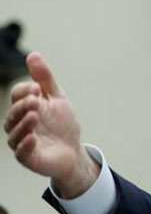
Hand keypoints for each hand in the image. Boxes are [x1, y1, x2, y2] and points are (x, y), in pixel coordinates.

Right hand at [3, 52, 97, 197]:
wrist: (74, 152)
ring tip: (35, 115)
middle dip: (22, 105)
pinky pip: (22, 153)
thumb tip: (33, 55)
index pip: (17, 96)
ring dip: (23, 123)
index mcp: (24, 108)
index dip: (25, 91)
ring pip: (15, 132)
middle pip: (13, 113)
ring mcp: (22, 141)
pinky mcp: (29, 158)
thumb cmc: (62, 125)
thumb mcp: (57, 99)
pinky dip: (25, 145)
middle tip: (35, 100)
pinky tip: (33, 138)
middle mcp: (18, 124)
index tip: (37, 88)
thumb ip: (45, 80)